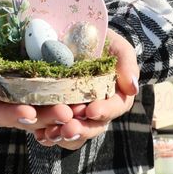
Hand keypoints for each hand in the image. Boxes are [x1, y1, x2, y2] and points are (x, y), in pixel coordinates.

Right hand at [0, 51, 75, 135]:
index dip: (13, 115)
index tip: (28, 112)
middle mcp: (12, 110)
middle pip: (29, 119)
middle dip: (47, 117)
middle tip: (65, 113)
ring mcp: (32, 105)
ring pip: (48, 116)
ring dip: (64, 115)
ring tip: (80, 109)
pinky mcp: (49, 97)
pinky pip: (61, 104)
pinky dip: (73, 106)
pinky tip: (87, 102)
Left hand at [34, 31, 139, 150]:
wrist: (76, 37)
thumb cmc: (102, 43)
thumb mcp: (116, 47)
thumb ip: (127, 63)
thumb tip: (132, 87)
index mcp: (115, 96)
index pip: (115, 107)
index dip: (104, 111)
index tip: (91, 110)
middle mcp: (97, 110)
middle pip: (93, 127)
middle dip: (81, 129)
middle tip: (68, 128)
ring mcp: (77, 115)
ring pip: (74, 135)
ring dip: (62, 136)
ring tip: (50, 133)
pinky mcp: (58, 116)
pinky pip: (54, 132)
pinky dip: (47, 135)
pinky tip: (39, 134)